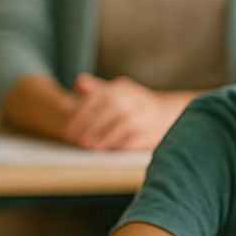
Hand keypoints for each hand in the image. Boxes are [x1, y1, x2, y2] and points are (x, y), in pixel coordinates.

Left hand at [64, 74, 182, 150]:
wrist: (166, 113)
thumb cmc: (131, 104)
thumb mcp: (114, 92)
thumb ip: (95, 89)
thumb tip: (79, 82)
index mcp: (119, 88)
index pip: (95, 99)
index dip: (80, 116)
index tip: (69, 132)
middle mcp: (133, 99)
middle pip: (108, 112)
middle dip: (90, 128)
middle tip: (78, 142)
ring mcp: (145, 115)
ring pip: (123, 126)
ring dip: (105, 138)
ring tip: (91, 148)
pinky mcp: (154, 132)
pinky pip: (137, 139)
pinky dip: (122, 146)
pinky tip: (110, 152)